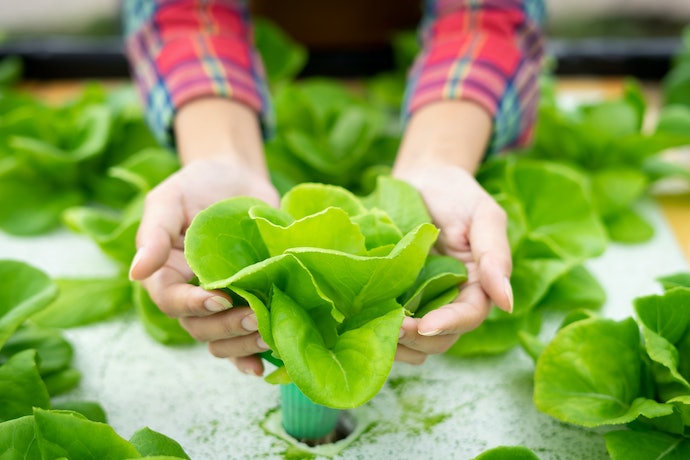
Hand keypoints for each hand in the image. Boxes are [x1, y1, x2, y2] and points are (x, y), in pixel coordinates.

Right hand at [129, 97, 278, 375]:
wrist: (238, 178)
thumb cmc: (197, 185)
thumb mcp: (170, 199)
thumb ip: (153, 233)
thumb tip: (135, 272)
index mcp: (167, 273)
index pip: (172, 301)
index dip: (193, 304)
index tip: (219, 297)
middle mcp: (192, 293)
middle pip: (200, 327)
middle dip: (227, 327)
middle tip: (256, 316)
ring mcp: (221, 300)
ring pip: (222, 338)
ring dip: (243, 344)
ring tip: (270, 333)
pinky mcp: (248, 300)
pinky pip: (243, 339)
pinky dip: (251, 356)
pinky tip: (265, 365)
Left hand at [391, 100, 512, 363]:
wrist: (421, 179)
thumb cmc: (457, 195)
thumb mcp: (484, 216)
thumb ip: (495, 256)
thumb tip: (507, 303)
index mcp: (477, 286)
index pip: (468, 316)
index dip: (448, 325)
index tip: (423, 326)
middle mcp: (449, 301)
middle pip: (441, 338)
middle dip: (418, 340)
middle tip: (392, 329)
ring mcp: (421, 302)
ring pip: (416, 343)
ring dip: (398, 345)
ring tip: (375, 332)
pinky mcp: (395, 299)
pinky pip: (391, 329)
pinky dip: (379, 333)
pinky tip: (362, 324)